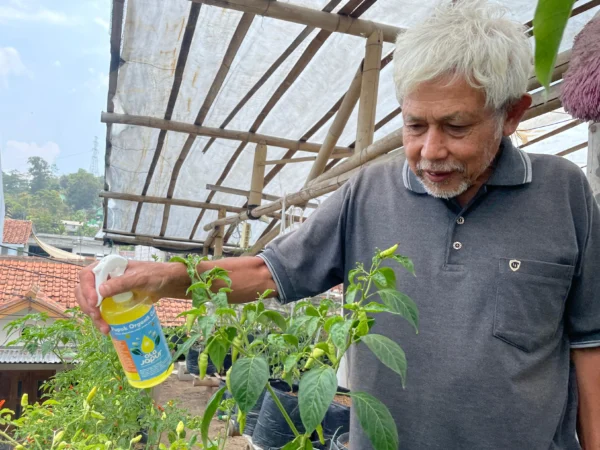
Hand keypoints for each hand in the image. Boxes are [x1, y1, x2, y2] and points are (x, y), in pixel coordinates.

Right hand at [75, 260, 189, 334]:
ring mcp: (106, 289)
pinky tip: (107, 328)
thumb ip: (122, 283)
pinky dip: (100, 319)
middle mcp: (103, 277)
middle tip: (97, 317)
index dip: (86, 289)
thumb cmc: (155, 275)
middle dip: (87, 306)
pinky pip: (99, 310)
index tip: (94, 302)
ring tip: (105, 328)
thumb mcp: (140, 278)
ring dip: (93, 316)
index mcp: (108, 266)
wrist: (166, 283)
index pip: (87, 275)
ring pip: (89, 302)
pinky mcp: (111, 301)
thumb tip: (100, 291)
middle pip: (83, 290)